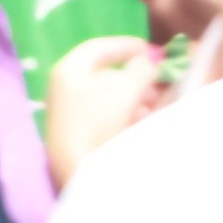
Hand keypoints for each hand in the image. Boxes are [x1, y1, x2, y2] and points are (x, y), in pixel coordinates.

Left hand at [40, 34, 170, 185]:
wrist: (80, 177)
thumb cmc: (99, 125)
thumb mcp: (126, 92)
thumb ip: (141, 71)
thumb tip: (148, 62)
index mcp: (68, 71)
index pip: (98, 48)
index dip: (126, 46)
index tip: (150, 49)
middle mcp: (64, 89)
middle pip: (106, 75)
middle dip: (136, 79)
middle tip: (159, 85)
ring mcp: (69, 114)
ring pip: (107, 98)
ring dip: (134, 98)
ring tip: (155, 106)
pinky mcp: (76, 136)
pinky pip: (104, 117)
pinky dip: (124, 115)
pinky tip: (142, 122)